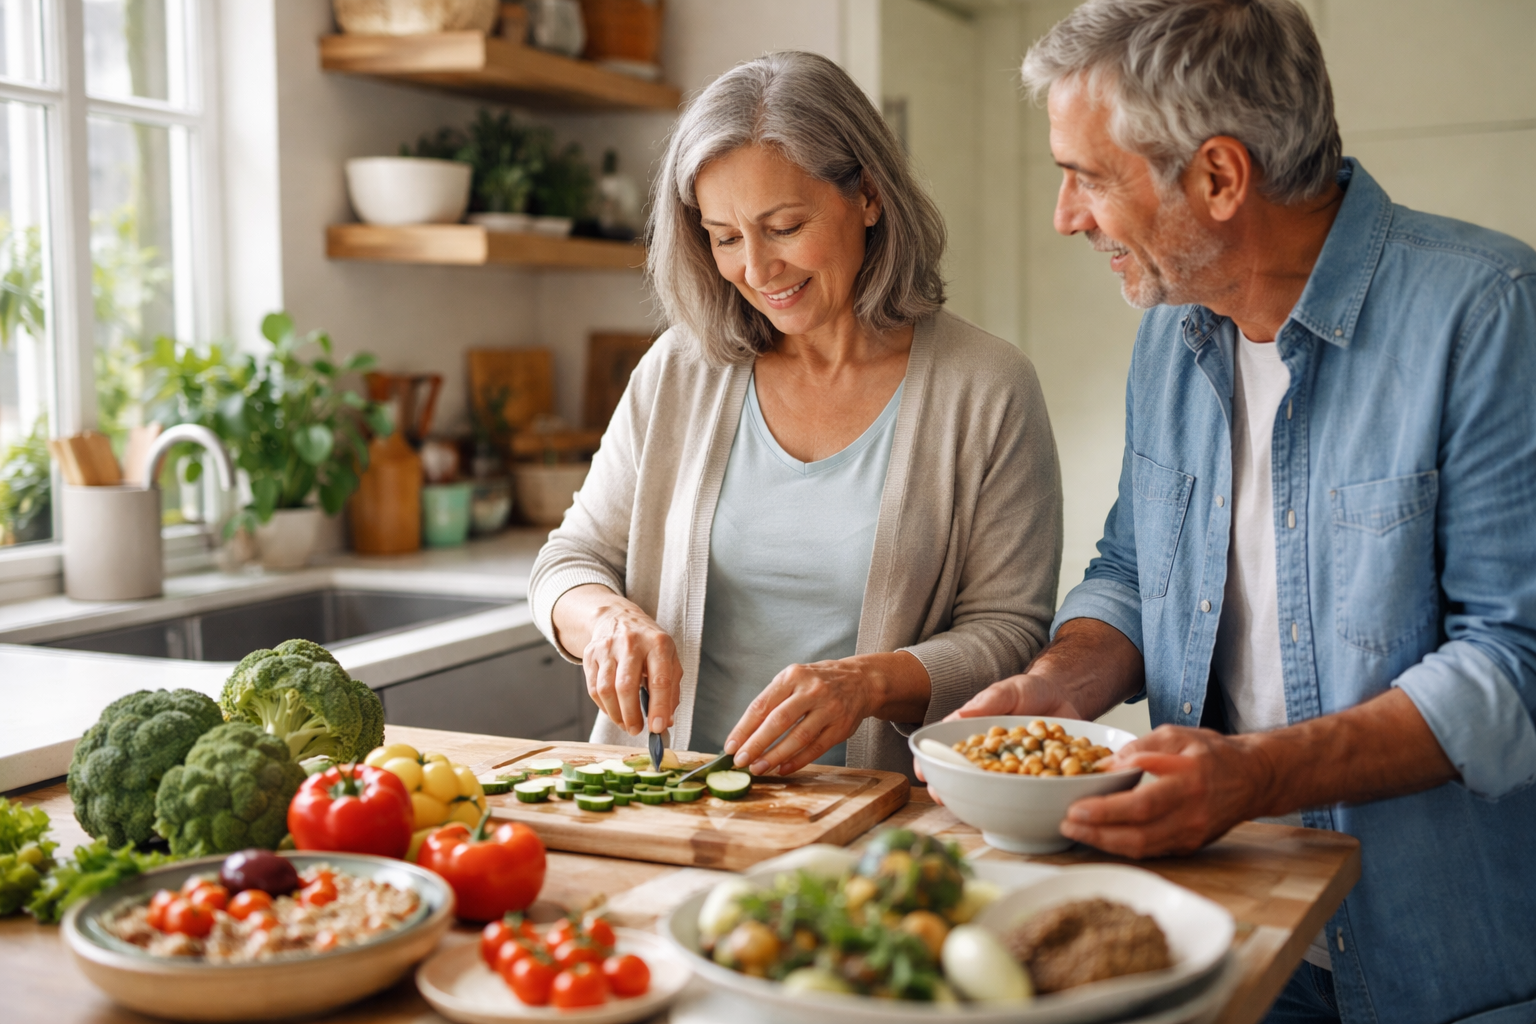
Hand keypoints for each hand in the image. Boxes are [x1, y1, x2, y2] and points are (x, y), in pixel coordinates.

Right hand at [555, 585, 680, 736]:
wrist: (617, 616)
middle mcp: (631, 643)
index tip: (658, 728)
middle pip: (626, 686)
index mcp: (658, 644)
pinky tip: (613, 711)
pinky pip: (594, 688)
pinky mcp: (590, 655)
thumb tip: (666, 720)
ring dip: (616, 714)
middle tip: (637, 730)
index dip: (659, 707)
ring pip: (606, 690)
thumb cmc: (648, 643)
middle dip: (632, 715)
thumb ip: (671, 689)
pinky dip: (604, 706)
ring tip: (626, 724)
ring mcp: (607, 648)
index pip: (659, 680)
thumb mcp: (669, 657)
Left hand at [726, 653, 928, 776]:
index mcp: (792, 676)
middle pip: (779, 721)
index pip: (762, 705)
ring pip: (798, 737)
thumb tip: (744, 734)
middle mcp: (811, 690)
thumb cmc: (817, 682)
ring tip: (758, 768)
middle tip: (740, 761)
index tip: (731, 746)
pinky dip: (797, 761)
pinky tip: (782, 769)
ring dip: (775, 756)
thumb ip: (771, 702)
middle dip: (756, 744)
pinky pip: (816, 748)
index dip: (744, 728)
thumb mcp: (793, 680)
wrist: (860, 680)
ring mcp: (829, 709)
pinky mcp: (841, 727)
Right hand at [914, 619, 1143, 789]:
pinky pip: (1021, 792)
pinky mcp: (1033, 777)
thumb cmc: (1030, 690)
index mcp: (975, 732)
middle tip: (940, 796)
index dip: (932, 760)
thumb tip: (961, 715)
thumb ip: (990, 700)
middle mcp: (988, 754)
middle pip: (962, 773)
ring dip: (977, 799)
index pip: (948, 747)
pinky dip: (1015, 801)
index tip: (921, 771)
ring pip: (988, 788)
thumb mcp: (1010, 690)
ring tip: (968, 807)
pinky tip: (1012, 810)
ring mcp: (1009, 768)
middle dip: (948, 786)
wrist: (1065, 696)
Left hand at [1059, 725, 1268, 857]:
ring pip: (1143, 848)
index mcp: (1189, 782)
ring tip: (1076, 832)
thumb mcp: (1175, 735)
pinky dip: (1123, 846)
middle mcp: (1191, 814)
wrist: (1253, 778)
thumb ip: (1139, 748)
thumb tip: (1104, 766)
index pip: (1142, 803)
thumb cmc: (1213, 753)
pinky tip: (1100, 837)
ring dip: (1105, 844)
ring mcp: (1192, 834)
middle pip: (1138, 834)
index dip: (1106, 811)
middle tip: (1067, 824)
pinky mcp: (1190, 845)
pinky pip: (1151, 851)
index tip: (1075, 808)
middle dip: (1097, 833)